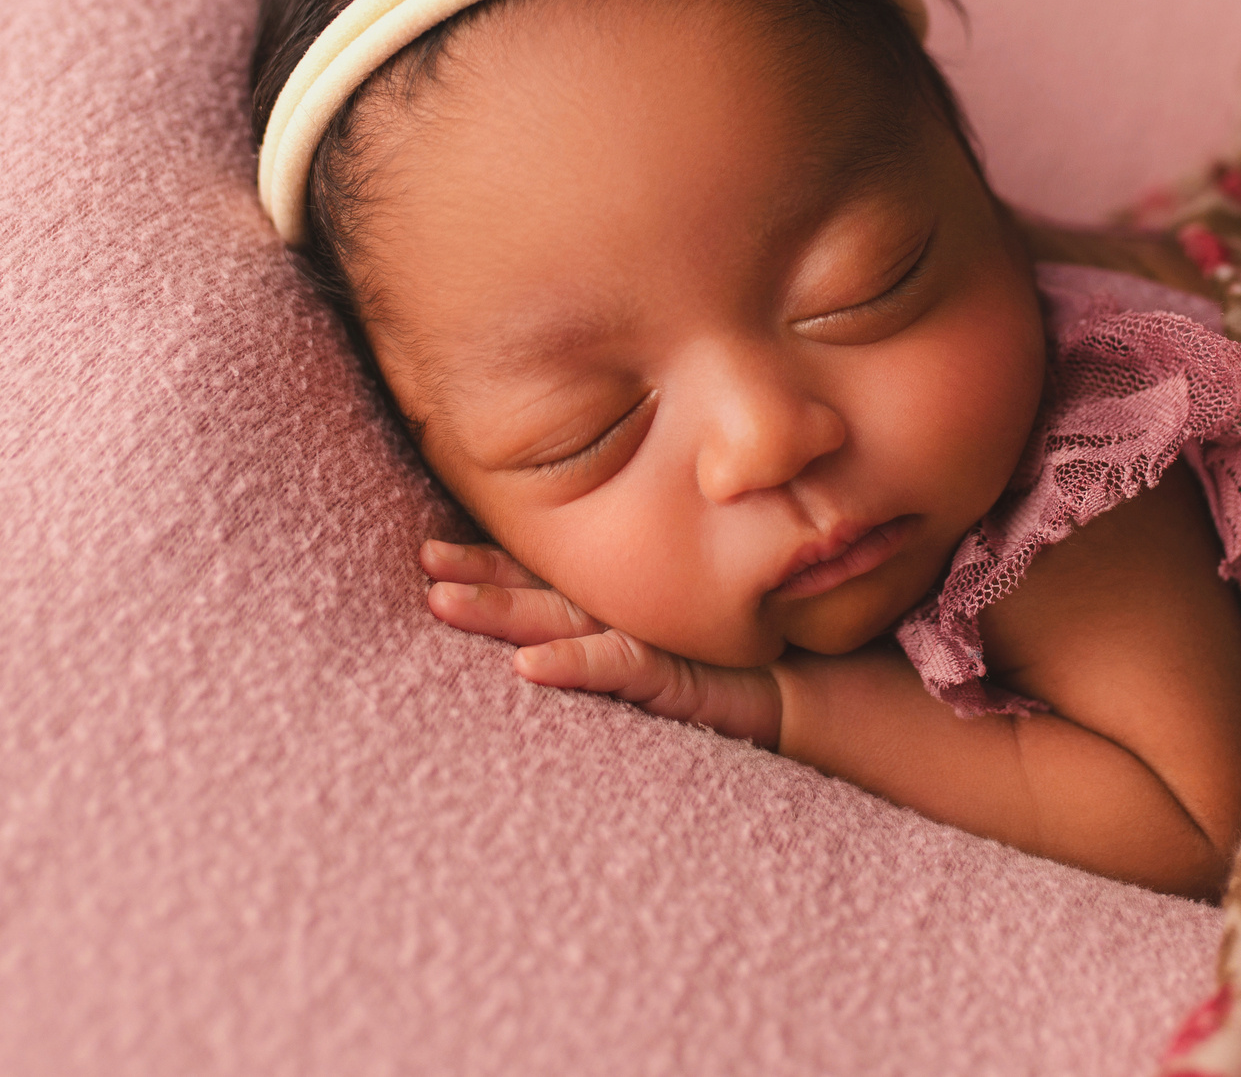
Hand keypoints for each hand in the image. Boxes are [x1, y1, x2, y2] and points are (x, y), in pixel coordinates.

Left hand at [419, 540, 783, 745]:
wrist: (814, 689)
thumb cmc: (743, 659)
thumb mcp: (670, 639)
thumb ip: (620, 624)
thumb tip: (548, 632)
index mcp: (618, 601)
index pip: (544, 576)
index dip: (488, 562)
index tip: (430, 551)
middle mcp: (627, 611)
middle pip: (539, 590)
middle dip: (480, 577)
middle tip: (425, 561)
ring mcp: (649, 637)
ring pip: (561, 618)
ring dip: (501, 610)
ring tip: (443, 602)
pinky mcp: (676, 673)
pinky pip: (616, 668)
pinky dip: (572, 665)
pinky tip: (529, 667)